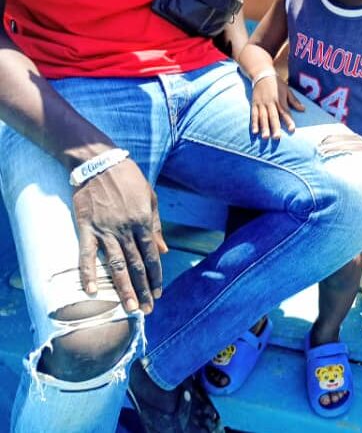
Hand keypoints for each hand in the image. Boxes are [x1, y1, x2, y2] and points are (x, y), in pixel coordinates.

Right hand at [72, 159, 167, 313]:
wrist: (99, 163)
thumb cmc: (129, 179)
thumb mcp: (150, 198)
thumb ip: (156, 226)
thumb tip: (164, 250)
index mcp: (143, 222)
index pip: (151, 256)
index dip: (156, 276)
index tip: (158, 294)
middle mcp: (126, 230)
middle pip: (136, 265)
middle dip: (142, 289)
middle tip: (146, 310)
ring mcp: (105, 230)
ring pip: (116, 265)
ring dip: (123, 288)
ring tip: (129, 307)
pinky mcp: (86, 228)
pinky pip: (86, 254)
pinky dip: (88, 273)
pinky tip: (91, 291)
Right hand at [251, 77, 303, 138]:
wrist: (262, 74)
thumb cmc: (277, 83)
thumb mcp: (287, 90)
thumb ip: (294, 101)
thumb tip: (303, 109)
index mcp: (280, 100)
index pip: (285, 112)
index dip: (288, 121)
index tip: (292, 129)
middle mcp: (270, 103)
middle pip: (273, 116)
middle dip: (275, 127)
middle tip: (277, 137)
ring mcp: (261, 104)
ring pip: (263, 117)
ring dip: (264, 127)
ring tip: (265, 137)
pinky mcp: (254, 104)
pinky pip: (254, 115)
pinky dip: (254, 123)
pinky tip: (255, 131)